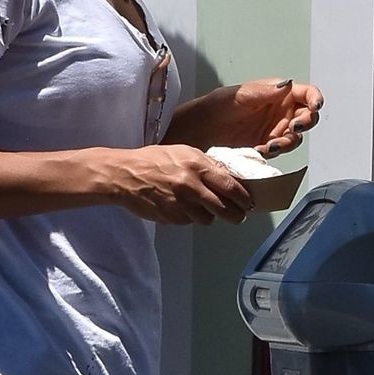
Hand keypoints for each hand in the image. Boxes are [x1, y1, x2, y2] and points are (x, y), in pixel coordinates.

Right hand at [109, 143, 255, 225]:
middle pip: (224, 209)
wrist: (124, 175)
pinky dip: (190, 217)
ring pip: (207, 219)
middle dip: (236, 215)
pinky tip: (182, 207)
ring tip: (202, 207)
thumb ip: (207, 165)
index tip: (249, 202)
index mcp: (197, 166)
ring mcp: (180, 205)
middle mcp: (190, 186)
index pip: (230, 187)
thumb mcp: (183, 152)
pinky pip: (189, 222)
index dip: (243, 198)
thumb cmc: (153, 161)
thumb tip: (229, 177)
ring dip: (209, 216)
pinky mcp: (170, 218)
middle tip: (239, 215)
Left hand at [199, 78, 323, 157]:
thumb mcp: (241, 95)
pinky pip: (280, 152)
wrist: (202, 129)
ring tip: (271, 145)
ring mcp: (275, 131)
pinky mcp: (267, 147)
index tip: (315, 106)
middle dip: (306, 123)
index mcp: (279, 94)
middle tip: (293, 127)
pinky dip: (274, 152)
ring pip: (296, 138)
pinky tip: (260, 150)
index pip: (306, 94)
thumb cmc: (220, 105)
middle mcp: (281, 112)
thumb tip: (288, 85)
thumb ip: (265, 92)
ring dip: (288, 142)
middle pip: (307, 118)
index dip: (315, 99)